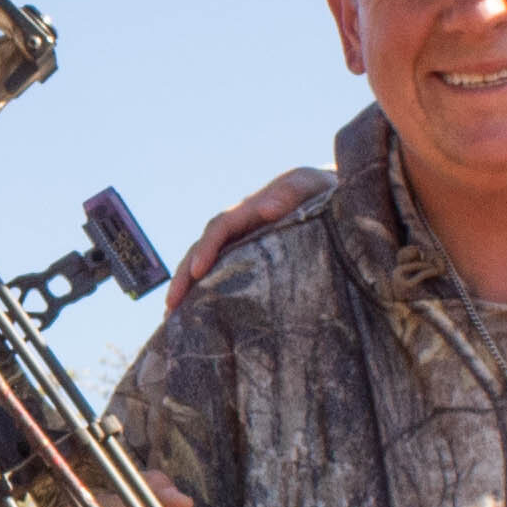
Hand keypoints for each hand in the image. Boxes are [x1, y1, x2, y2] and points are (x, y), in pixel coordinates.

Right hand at [168, 169, 334, 307]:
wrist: (335, 199)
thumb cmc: (326, 192)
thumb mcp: (312, 186)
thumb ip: (292, 192)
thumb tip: (266, 207)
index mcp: (252, 209)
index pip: (220, 227)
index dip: (206, 248)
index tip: (197, 272)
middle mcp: (241, 227)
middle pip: (203, 249)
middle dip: (184, 277)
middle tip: (170, 306)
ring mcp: (244, 245)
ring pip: (208, 266)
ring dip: (187, 290)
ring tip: (172, 320)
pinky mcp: (251, 262)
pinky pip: (223, 276)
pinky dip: (206, 294)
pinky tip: (198, 319)